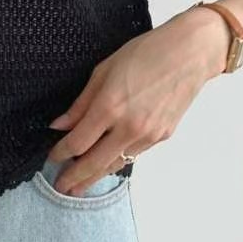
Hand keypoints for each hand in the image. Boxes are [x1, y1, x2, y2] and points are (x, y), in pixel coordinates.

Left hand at [45, 7, 227, 193]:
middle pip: (94, 162)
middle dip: (75, 177)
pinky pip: (133, 154)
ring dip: (96, 177)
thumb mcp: (103, 71)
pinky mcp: (162, 137)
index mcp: (110, 107)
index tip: (51, 158)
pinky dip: (117, 162)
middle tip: (61, 188)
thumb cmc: (146, 53)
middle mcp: (128, 126)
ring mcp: (148, 135)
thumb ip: (81, 103)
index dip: (61, 153)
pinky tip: (106, 166)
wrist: (190, 54)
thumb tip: (59, 125)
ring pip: (115, 163)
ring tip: (80, 187)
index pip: (78, 142)